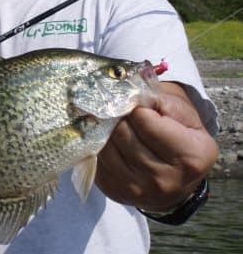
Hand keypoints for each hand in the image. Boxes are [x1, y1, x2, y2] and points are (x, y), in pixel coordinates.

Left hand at [95, 82, 217, 211]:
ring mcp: (137, 190)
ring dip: (104, 129)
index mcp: (189, 157)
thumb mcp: (183, 115)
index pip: (145, 121)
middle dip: (118, 115)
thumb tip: (129, 93)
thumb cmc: (180, 137)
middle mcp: (164, 180)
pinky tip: (108, 138)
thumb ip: (160, 100)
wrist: (175, 178)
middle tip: (120, 109)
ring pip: (105, 145)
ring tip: (113, 122)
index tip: (137, 103)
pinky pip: (96, 158)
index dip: (136, 106)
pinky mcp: (114, 191)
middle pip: (122, 133)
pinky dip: (97, 144)